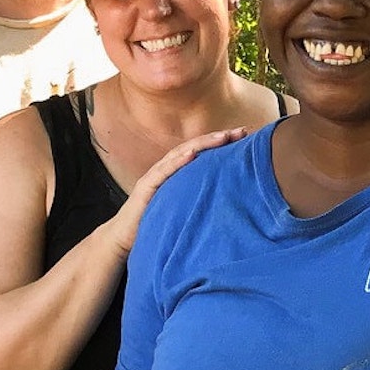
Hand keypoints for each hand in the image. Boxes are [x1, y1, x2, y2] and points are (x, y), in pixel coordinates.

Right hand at [106, 129, 247, 255]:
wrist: (124, 238)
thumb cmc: (154, 223)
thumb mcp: (182, 209)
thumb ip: (198, 200)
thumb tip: (230, 200)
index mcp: (176, 173)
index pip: (202, 153)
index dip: (222, 143)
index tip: (245, 136)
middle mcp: (167, 169)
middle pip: (195, 148)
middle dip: (219, 138)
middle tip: (242, 131)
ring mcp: (155, 176)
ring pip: (181, 154)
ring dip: (203, 144)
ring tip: (223, 137)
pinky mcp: (145, 187)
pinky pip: (163, 172)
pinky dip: (178, 162)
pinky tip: (192, 154)